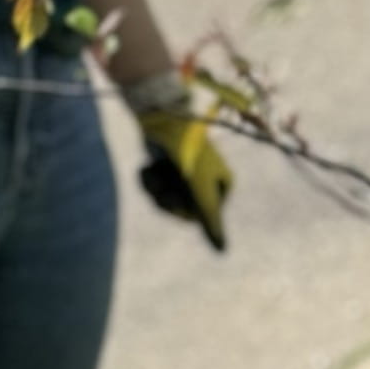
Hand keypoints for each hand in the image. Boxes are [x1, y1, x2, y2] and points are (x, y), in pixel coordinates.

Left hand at [125, 70, 230, 249]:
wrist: (160, 118)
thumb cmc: (186, 153)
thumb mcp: (199, 188)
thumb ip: (210, 219)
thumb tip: (222, 250)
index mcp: (223, 185)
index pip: (202, 217)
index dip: (184, 211)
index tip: (177, 197)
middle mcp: (208, 180)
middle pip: (183, 210)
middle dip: (167, 199)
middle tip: (162, 182)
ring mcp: (186, 174)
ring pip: (166, 200)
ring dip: (155, 188)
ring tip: (153, 171)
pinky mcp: (167, 168)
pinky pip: (156, 188)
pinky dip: (148, 180)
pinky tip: (146, 168)